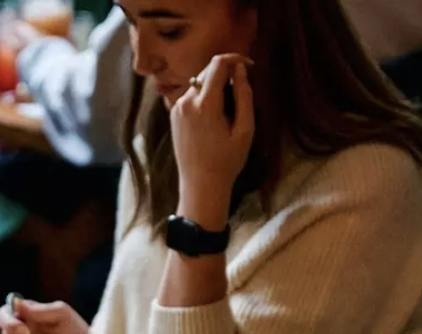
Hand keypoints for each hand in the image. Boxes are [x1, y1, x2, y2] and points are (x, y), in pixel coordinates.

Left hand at [171, 54, 254, 229]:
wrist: (200, 186)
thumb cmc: (226, 162)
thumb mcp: (245, 130)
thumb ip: (244, 96)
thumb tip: (240, 70)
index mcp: (205, 104)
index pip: (218, 64)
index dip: (235, 59)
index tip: (248, 66)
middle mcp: (186, 101)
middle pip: (207, 71)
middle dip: (225, 75)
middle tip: (240, 95)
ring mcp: (177, 108)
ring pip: (199, 83)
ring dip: (214, 88)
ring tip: (226, 112)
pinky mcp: (173, 115)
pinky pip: (191, 96)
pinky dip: (204, 98)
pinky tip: (212, 119)